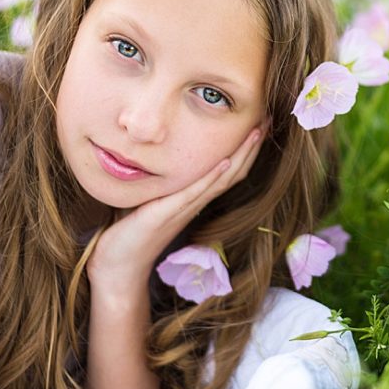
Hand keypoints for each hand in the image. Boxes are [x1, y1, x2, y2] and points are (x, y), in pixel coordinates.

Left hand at [86, 120, 268, 291]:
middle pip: (234, 173)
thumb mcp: (148, 201)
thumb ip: (159, 184)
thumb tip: (155, 157)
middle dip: (252, 146)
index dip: (245, 149)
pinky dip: (213, 176)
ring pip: (222, 179)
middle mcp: (194, 203)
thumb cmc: (128, 236)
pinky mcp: (166, 213)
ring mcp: (183, 208)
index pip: (227, 171)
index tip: (258, 125)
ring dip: (242, 155)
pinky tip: (225, 160)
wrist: (118, 268)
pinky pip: (196, 192)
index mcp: (192, 199)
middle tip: (270, 120)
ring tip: (257, 133)